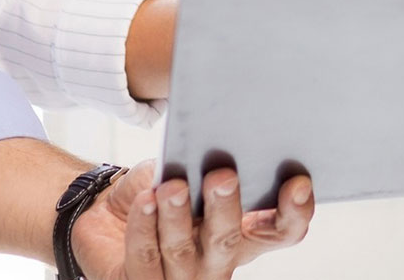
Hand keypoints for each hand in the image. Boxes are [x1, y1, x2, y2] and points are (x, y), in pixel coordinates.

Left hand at [73, 162, 313, 279]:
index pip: (281, 231)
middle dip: (226, 208)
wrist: (106, 210)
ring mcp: (181, 278)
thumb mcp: (185, 167)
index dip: (295, 212)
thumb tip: (216, 138)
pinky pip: (145, 257)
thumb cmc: (157, 188)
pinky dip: (145, 226)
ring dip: (178, 216)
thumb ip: (202, 163)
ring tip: (173, 187)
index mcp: (242, 231)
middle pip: (230, 240)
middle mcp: (218, 260)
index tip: (297, 182)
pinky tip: (146, 201)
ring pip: (184, 251)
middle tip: (222, 176)